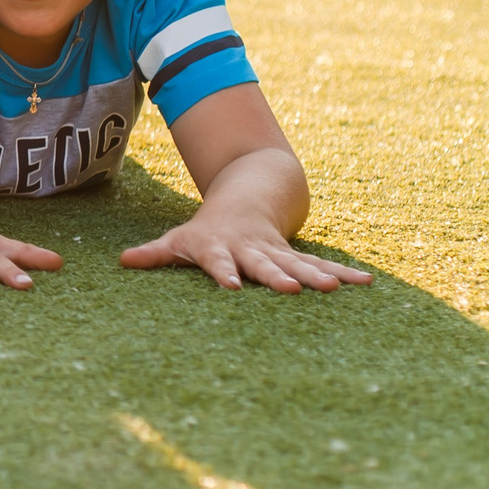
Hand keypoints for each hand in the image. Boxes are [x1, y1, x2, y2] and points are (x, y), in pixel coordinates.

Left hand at [122, 211, 371, 293]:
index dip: (224, 272)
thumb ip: (155, 253)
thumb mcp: (178, 240)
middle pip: (265, 264)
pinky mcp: (299, 256)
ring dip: (317, 276)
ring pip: (299, 264)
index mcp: (221, 247)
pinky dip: (344, 273)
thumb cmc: (206, 232)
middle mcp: (252, 249)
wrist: (246, 197)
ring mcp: (278, 252)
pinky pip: (323, 265)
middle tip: (294, 290)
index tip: (231, 287)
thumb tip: (122, 261)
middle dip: (278, 276)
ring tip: (335, 288)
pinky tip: (366, 284)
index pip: (220, 261)